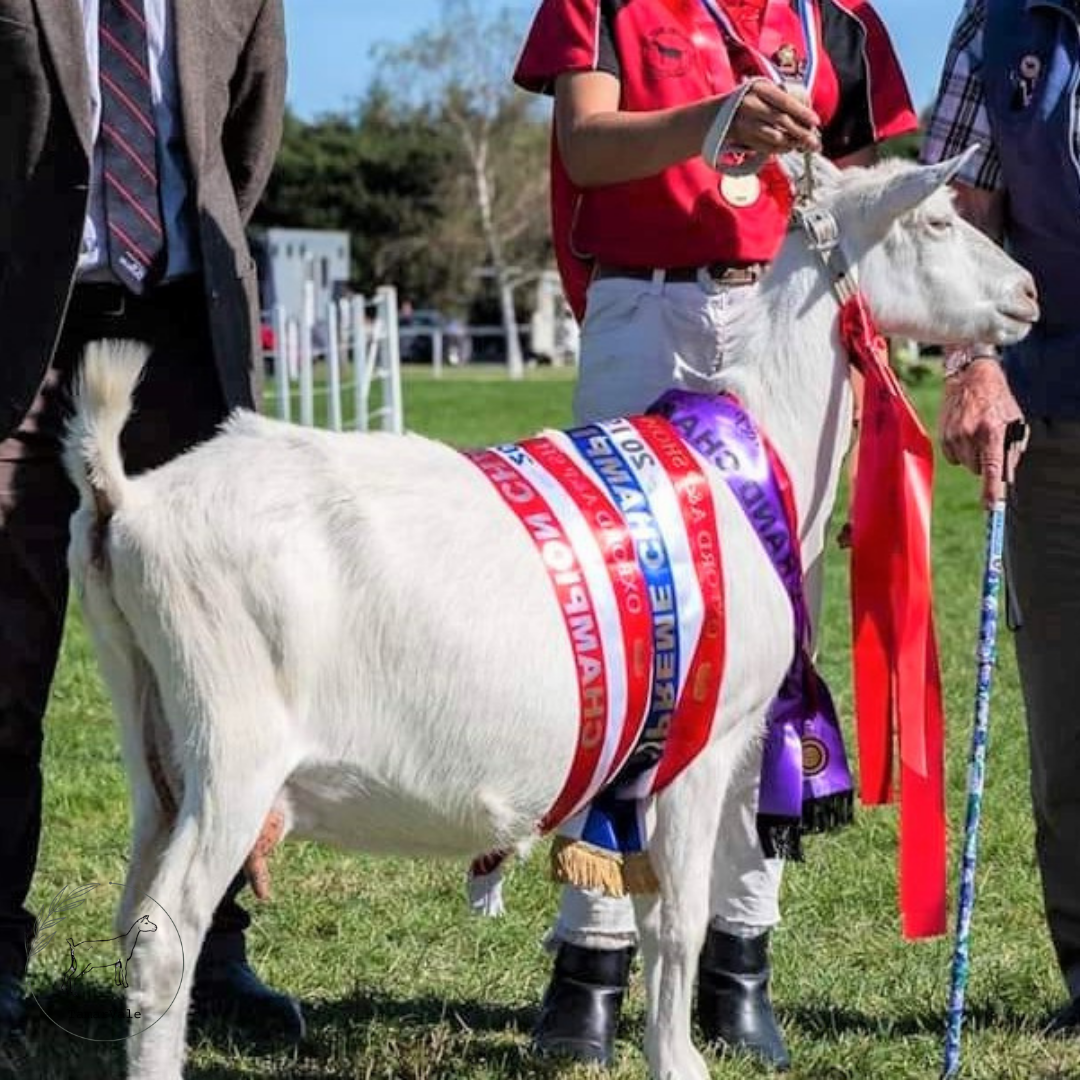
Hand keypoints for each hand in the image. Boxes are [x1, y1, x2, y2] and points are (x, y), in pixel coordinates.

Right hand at [728, 80, 820, 154]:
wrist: (715, 115)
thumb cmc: (749, 102)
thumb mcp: (764, 93)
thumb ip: (783, 102)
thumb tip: (808, 121)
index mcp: (759, 88)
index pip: (785, 101)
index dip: (802, 113)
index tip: (816, 122)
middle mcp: (750, 104)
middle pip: (781, 120)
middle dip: (800, 132)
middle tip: (815, 142)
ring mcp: (744, 122)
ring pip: (774, 136)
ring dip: (791, 143)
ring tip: (802, 146)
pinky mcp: (741, 138)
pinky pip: (765, 146)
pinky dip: (779, 149)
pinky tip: (788, 148)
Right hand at [940, 359, 1026, 505]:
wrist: (970, 378)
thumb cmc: (997, 401)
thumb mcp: (1014, 423)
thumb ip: (1012, 452)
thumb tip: (1005, 478)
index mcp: (991, 431)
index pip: (991, 468)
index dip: (990, 490)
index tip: (990, 506)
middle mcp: (970, 435)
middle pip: (977, 469)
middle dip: (984, 463)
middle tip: (988, 444)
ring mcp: (953, 436)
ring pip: (965, 465)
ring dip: (972, 457)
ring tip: (976, 435)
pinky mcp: (942, 436)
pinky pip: (952, 458)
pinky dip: (960, 452)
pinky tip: (963, 435)